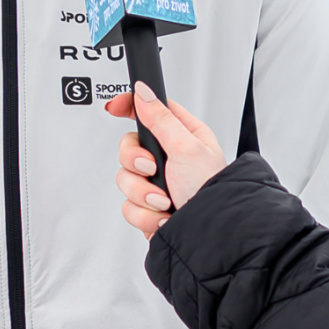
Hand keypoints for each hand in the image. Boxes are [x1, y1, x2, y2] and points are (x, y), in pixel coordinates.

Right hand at [104, 82, 227, 238]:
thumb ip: (161, 120)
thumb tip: (143, 92)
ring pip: (125, 179)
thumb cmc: (212, 191)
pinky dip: (144, 214)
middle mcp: (170, 158)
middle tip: (153, 168)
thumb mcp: (187, 147)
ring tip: (165, 200)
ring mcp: (157, 184)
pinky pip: (128, 206)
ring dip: (143, 193)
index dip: (131, 106)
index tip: (116, 107)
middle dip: (136, 162)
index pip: (151, 111)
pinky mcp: (148, 208)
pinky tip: (163, 216)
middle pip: (129, 147)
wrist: (211, 236)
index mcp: (184, 136)